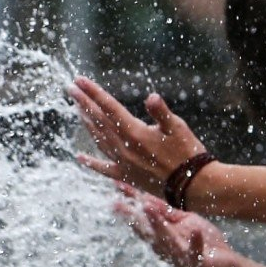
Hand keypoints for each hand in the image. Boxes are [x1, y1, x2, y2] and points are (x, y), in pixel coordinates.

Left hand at [67, 77, 207, 196]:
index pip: (108, 107)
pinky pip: (103, 168)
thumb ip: (160, 112)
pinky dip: (90, 162)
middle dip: (84, 103)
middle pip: (98, 121)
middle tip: (71, 89)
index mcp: (134, 132)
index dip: (93, 92)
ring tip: (77, 110)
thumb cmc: (188, 153)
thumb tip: (151, 97)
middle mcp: (123, 147)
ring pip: (98, 139)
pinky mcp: (126, 176)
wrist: (194, 186)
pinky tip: (79, 157)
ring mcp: (122, 163)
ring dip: (86, 123)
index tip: (78, 80)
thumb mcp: (178, 127)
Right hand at [114, 183, 236, 266]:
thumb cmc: (206, 242)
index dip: (129, 202)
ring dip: (157, 225)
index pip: (142, 217)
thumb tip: (145, 198)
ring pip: (165, 240)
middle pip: (146, 230)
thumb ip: (166, 212)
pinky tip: (195, 232)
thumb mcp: (184, 221)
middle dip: (132, 216)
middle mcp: (165, 247)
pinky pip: (195, 252)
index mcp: (161, 236)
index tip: (116, 186)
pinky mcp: (198, 263)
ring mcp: (180, 256)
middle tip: (116, 204)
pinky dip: (195, 242)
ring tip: (148, 208)